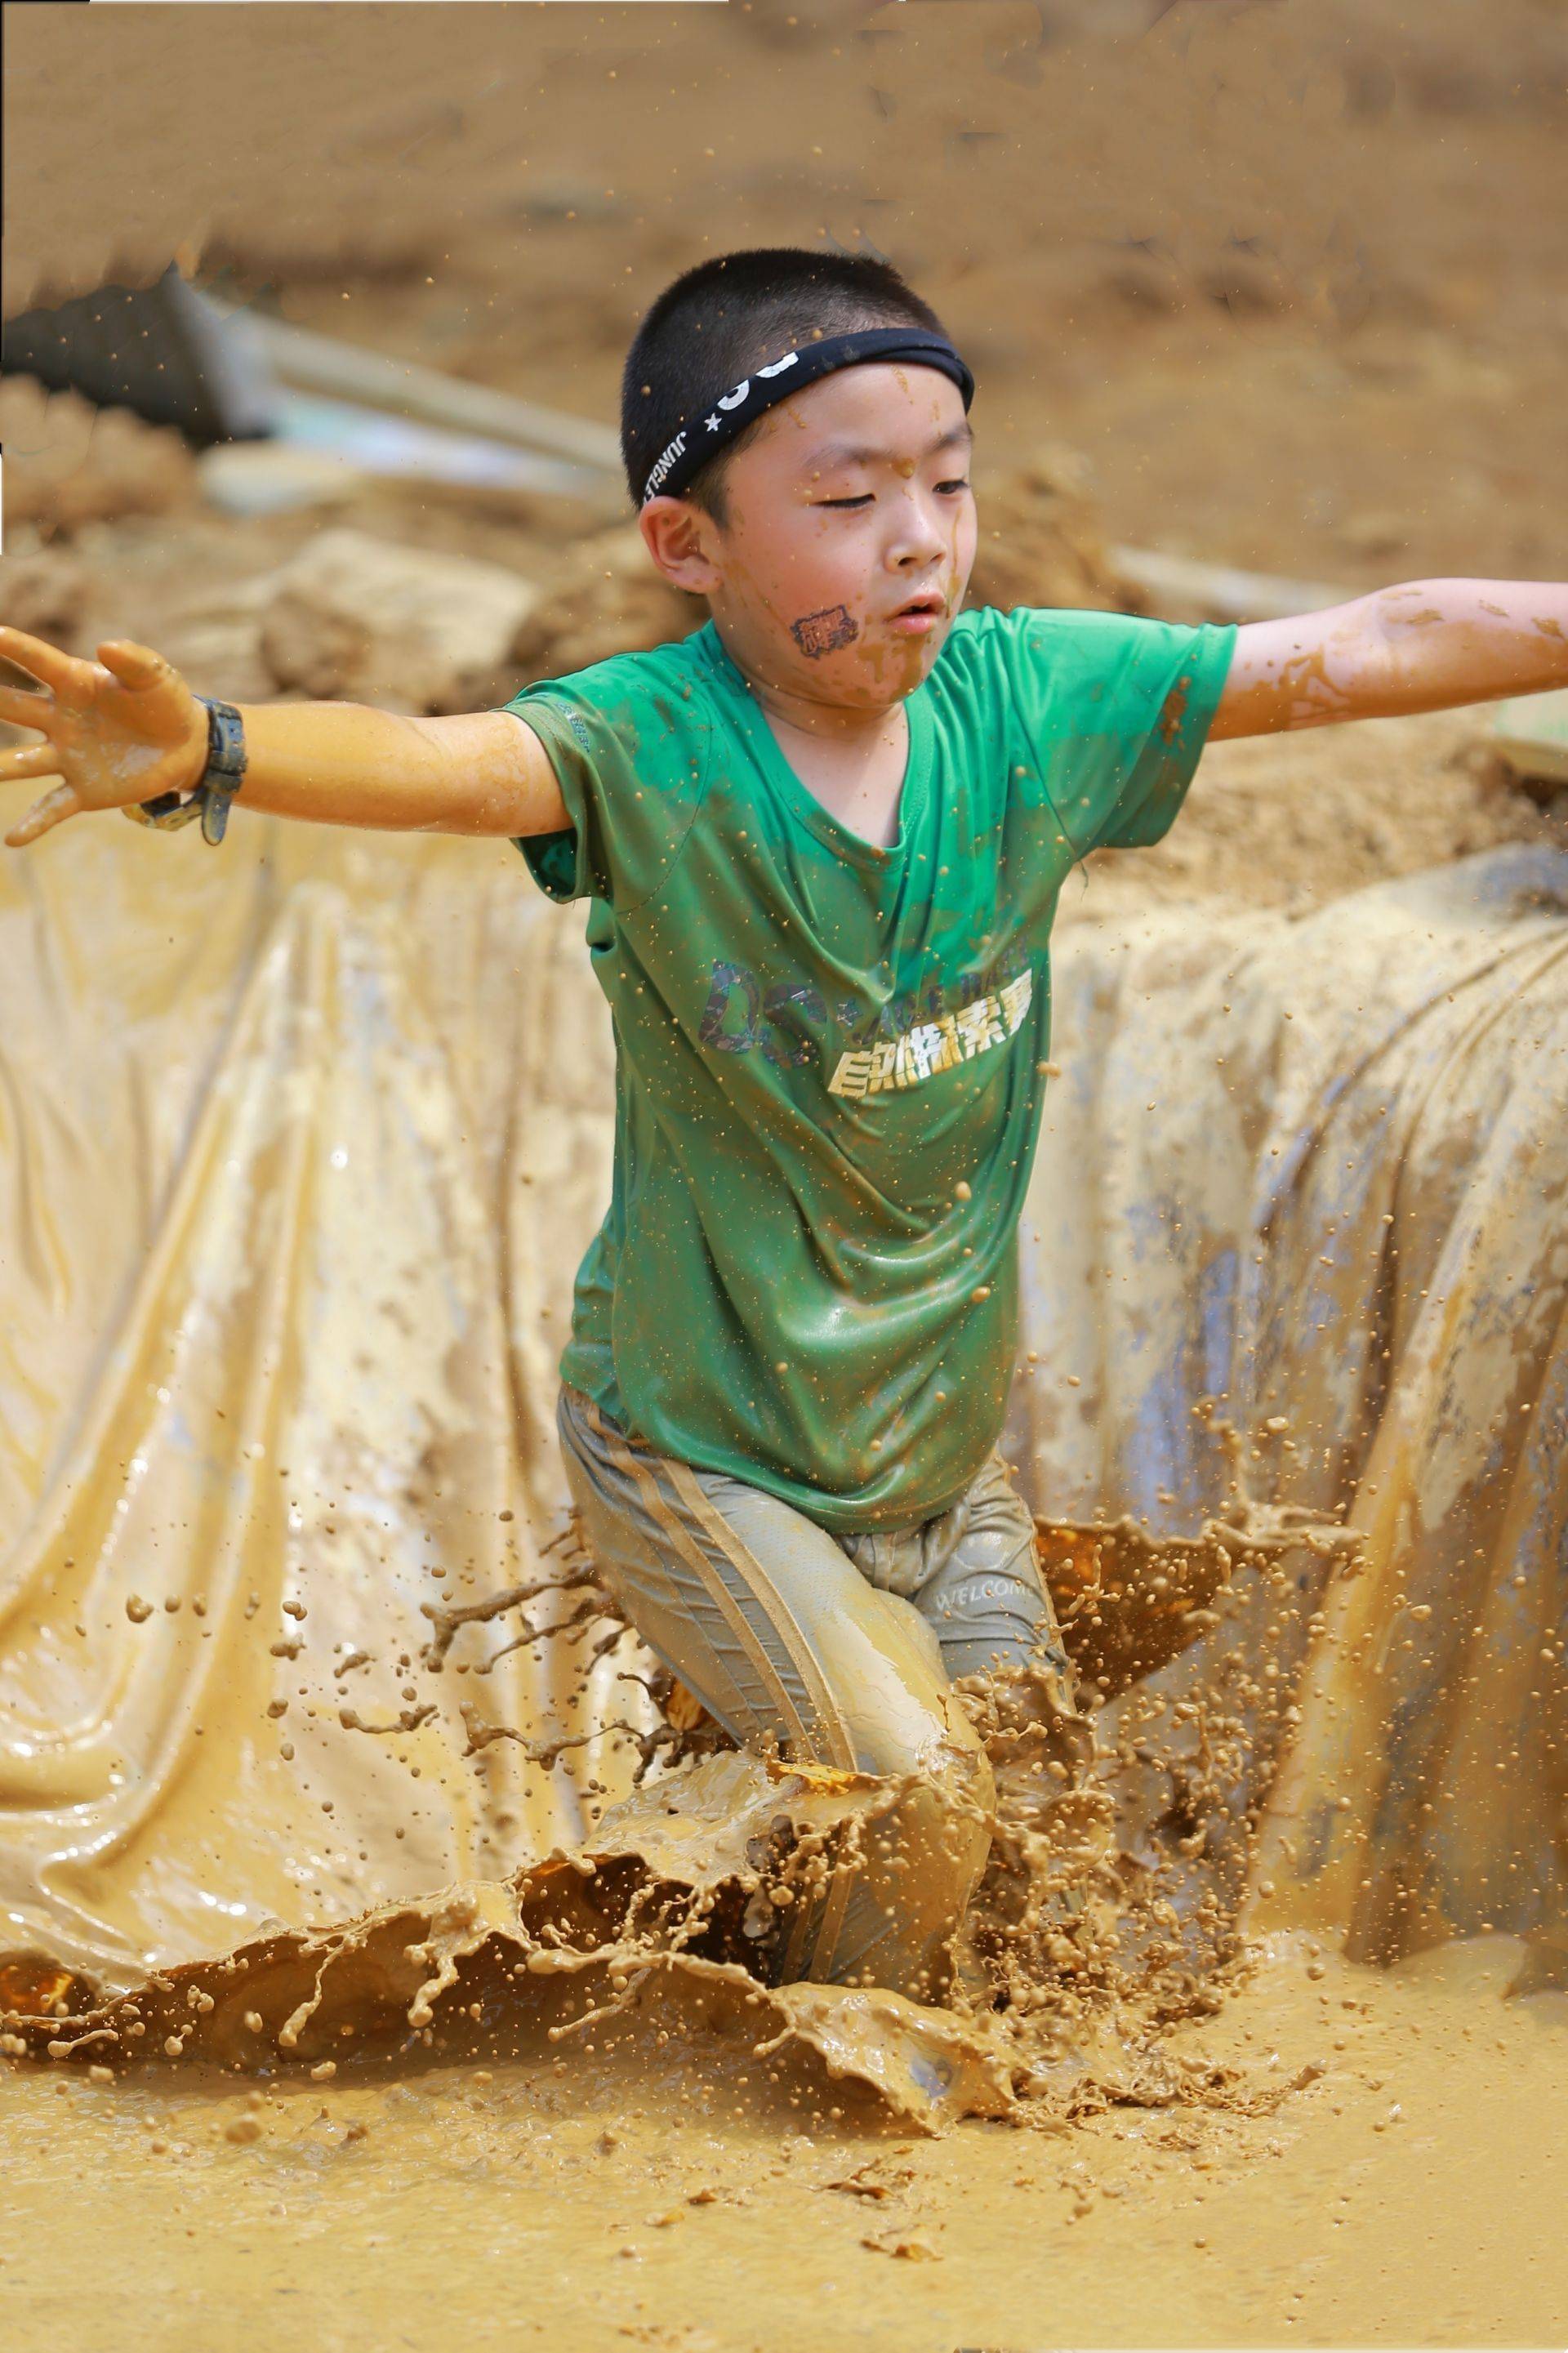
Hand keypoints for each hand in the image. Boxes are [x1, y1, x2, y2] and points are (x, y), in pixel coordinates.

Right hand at [0, 629, 207, 847]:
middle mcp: (60, 718)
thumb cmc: (165, 702)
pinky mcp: (83, 790)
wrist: (185, 746)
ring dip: (0, 766)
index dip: (15, 647)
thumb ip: (135, 661)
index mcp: (75, 684)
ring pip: (23, 761)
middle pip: (13, 708)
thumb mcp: (156, 677)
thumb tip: (105, 647)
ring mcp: (67, 755)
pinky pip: (52, 808)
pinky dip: (33, 824)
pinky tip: (11, 840)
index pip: (38, 663)